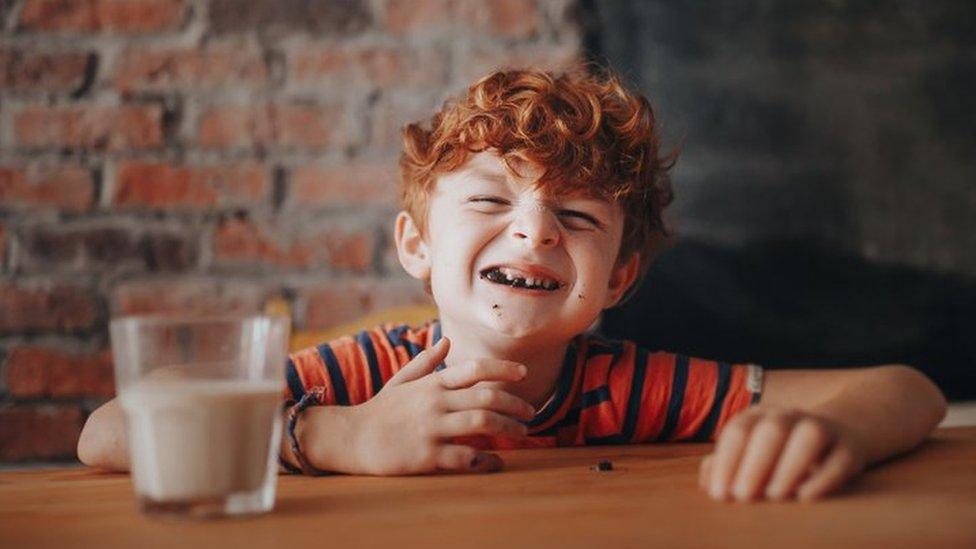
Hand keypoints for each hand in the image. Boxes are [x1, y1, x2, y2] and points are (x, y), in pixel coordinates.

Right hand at [341, 337, 534, 474]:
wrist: (350, 438)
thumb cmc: (379, 411)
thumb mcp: (401, 381)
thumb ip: (426, 362)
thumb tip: (447, 341)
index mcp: (431, 383)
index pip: (475, 368)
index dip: (503, 368)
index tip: (524, 372)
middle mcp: (434, 402)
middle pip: (486, 395)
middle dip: (515, 403)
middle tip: (531, 412)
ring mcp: (431, 428)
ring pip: (482, 421)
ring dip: (508, 426)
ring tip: (522, 432)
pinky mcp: (426, 455)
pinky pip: (465, 456)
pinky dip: (485, 460)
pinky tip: (495, 462)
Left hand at [698, 406, 866, 501]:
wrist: (833, 436)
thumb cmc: (777, 452)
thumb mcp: (749, 454)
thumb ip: (726, 465)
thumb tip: (708, 483)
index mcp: (758, 416)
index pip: (738, 432)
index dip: (727, 462)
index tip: (720, 495)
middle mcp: (789, 416)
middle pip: (771, 430)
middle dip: (754, 464)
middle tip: (743, 497)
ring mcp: (822, 427)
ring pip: (809, 436)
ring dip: (790, 466)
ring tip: (775, 496)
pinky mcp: (850, 447)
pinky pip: (840, 458)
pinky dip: (825, 478)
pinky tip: (806, 497)